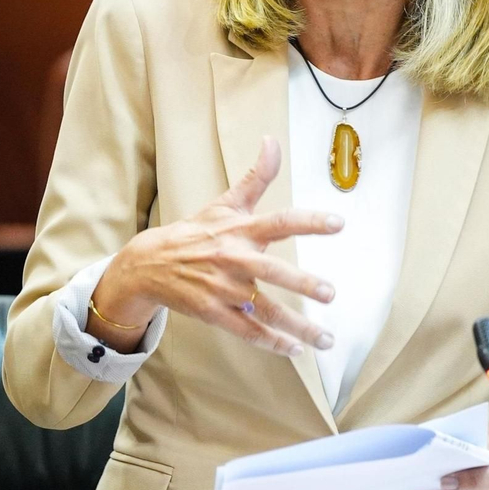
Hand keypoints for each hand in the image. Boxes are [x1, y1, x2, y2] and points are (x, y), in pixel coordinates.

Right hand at [88, 136, 341, 355]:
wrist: (150, 264)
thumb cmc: (196, 232)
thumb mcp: (225, 203)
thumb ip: (256, 177)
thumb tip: (272, 140)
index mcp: (240, 231)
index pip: (279, 222)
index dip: (308, 222)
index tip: (338, 223)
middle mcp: (233, 259)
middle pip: (271, 272)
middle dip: (302, 283)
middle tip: (330, 293)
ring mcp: (223, 289)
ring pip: (266, 311)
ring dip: (297, 327)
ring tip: (326, 339)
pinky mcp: (214, 313)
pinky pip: (247, 331)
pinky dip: (271, 343)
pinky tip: (294, 349)